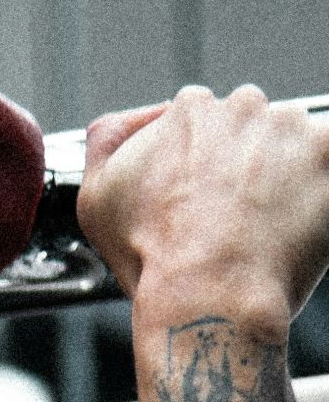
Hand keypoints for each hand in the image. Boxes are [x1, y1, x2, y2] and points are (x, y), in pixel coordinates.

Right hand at [79, 84, 328, 323]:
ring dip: (287, 171)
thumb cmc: (152, 254)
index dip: (201, 158)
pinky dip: (320, 185)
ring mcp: (294, 130)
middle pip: (252, 124)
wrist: (210, 294)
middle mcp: (244, 108)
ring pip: (296, 142)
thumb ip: (107, 139)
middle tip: (233, 211)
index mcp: (188, 110)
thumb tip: (146, 116)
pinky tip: (298, 218)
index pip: (204, 117)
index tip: (201, 191)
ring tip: (266, 222)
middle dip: (246, 159)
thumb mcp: (96, 195)